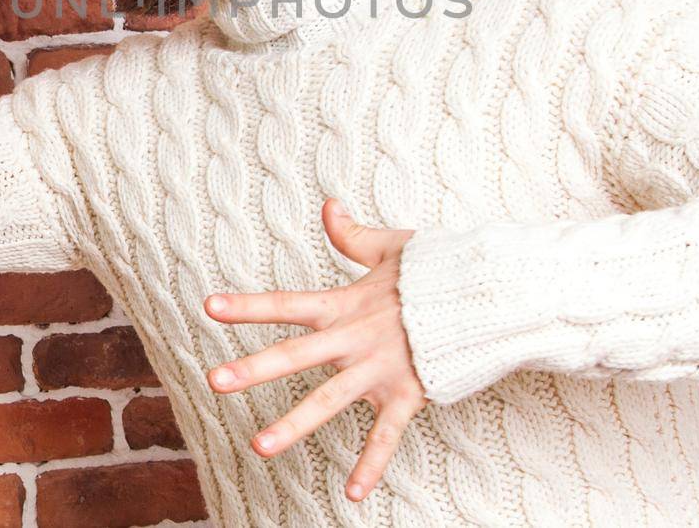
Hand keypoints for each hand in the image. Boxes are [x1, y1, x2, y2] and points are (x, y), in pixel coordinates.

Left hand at [204, 198, 428, 502]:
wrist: (488, 294)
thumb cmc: (440, 269)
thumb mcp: (392, 246)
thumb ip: (353, 235)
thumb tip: (329, 204)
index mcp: (347, 304)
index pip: (288, 303)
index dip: (249, 306)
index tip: (209, 307)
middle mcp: (356, 339)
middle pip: (296, 355)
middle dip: (254, 369)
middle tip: (213, 381)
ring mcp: (380, 369)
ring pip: (329, 401)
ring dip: (293, 424)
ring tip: (258, 447)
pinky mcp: (408, 393)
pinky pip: (387, 435)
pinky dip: (372, 465)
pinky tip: (353, 494)